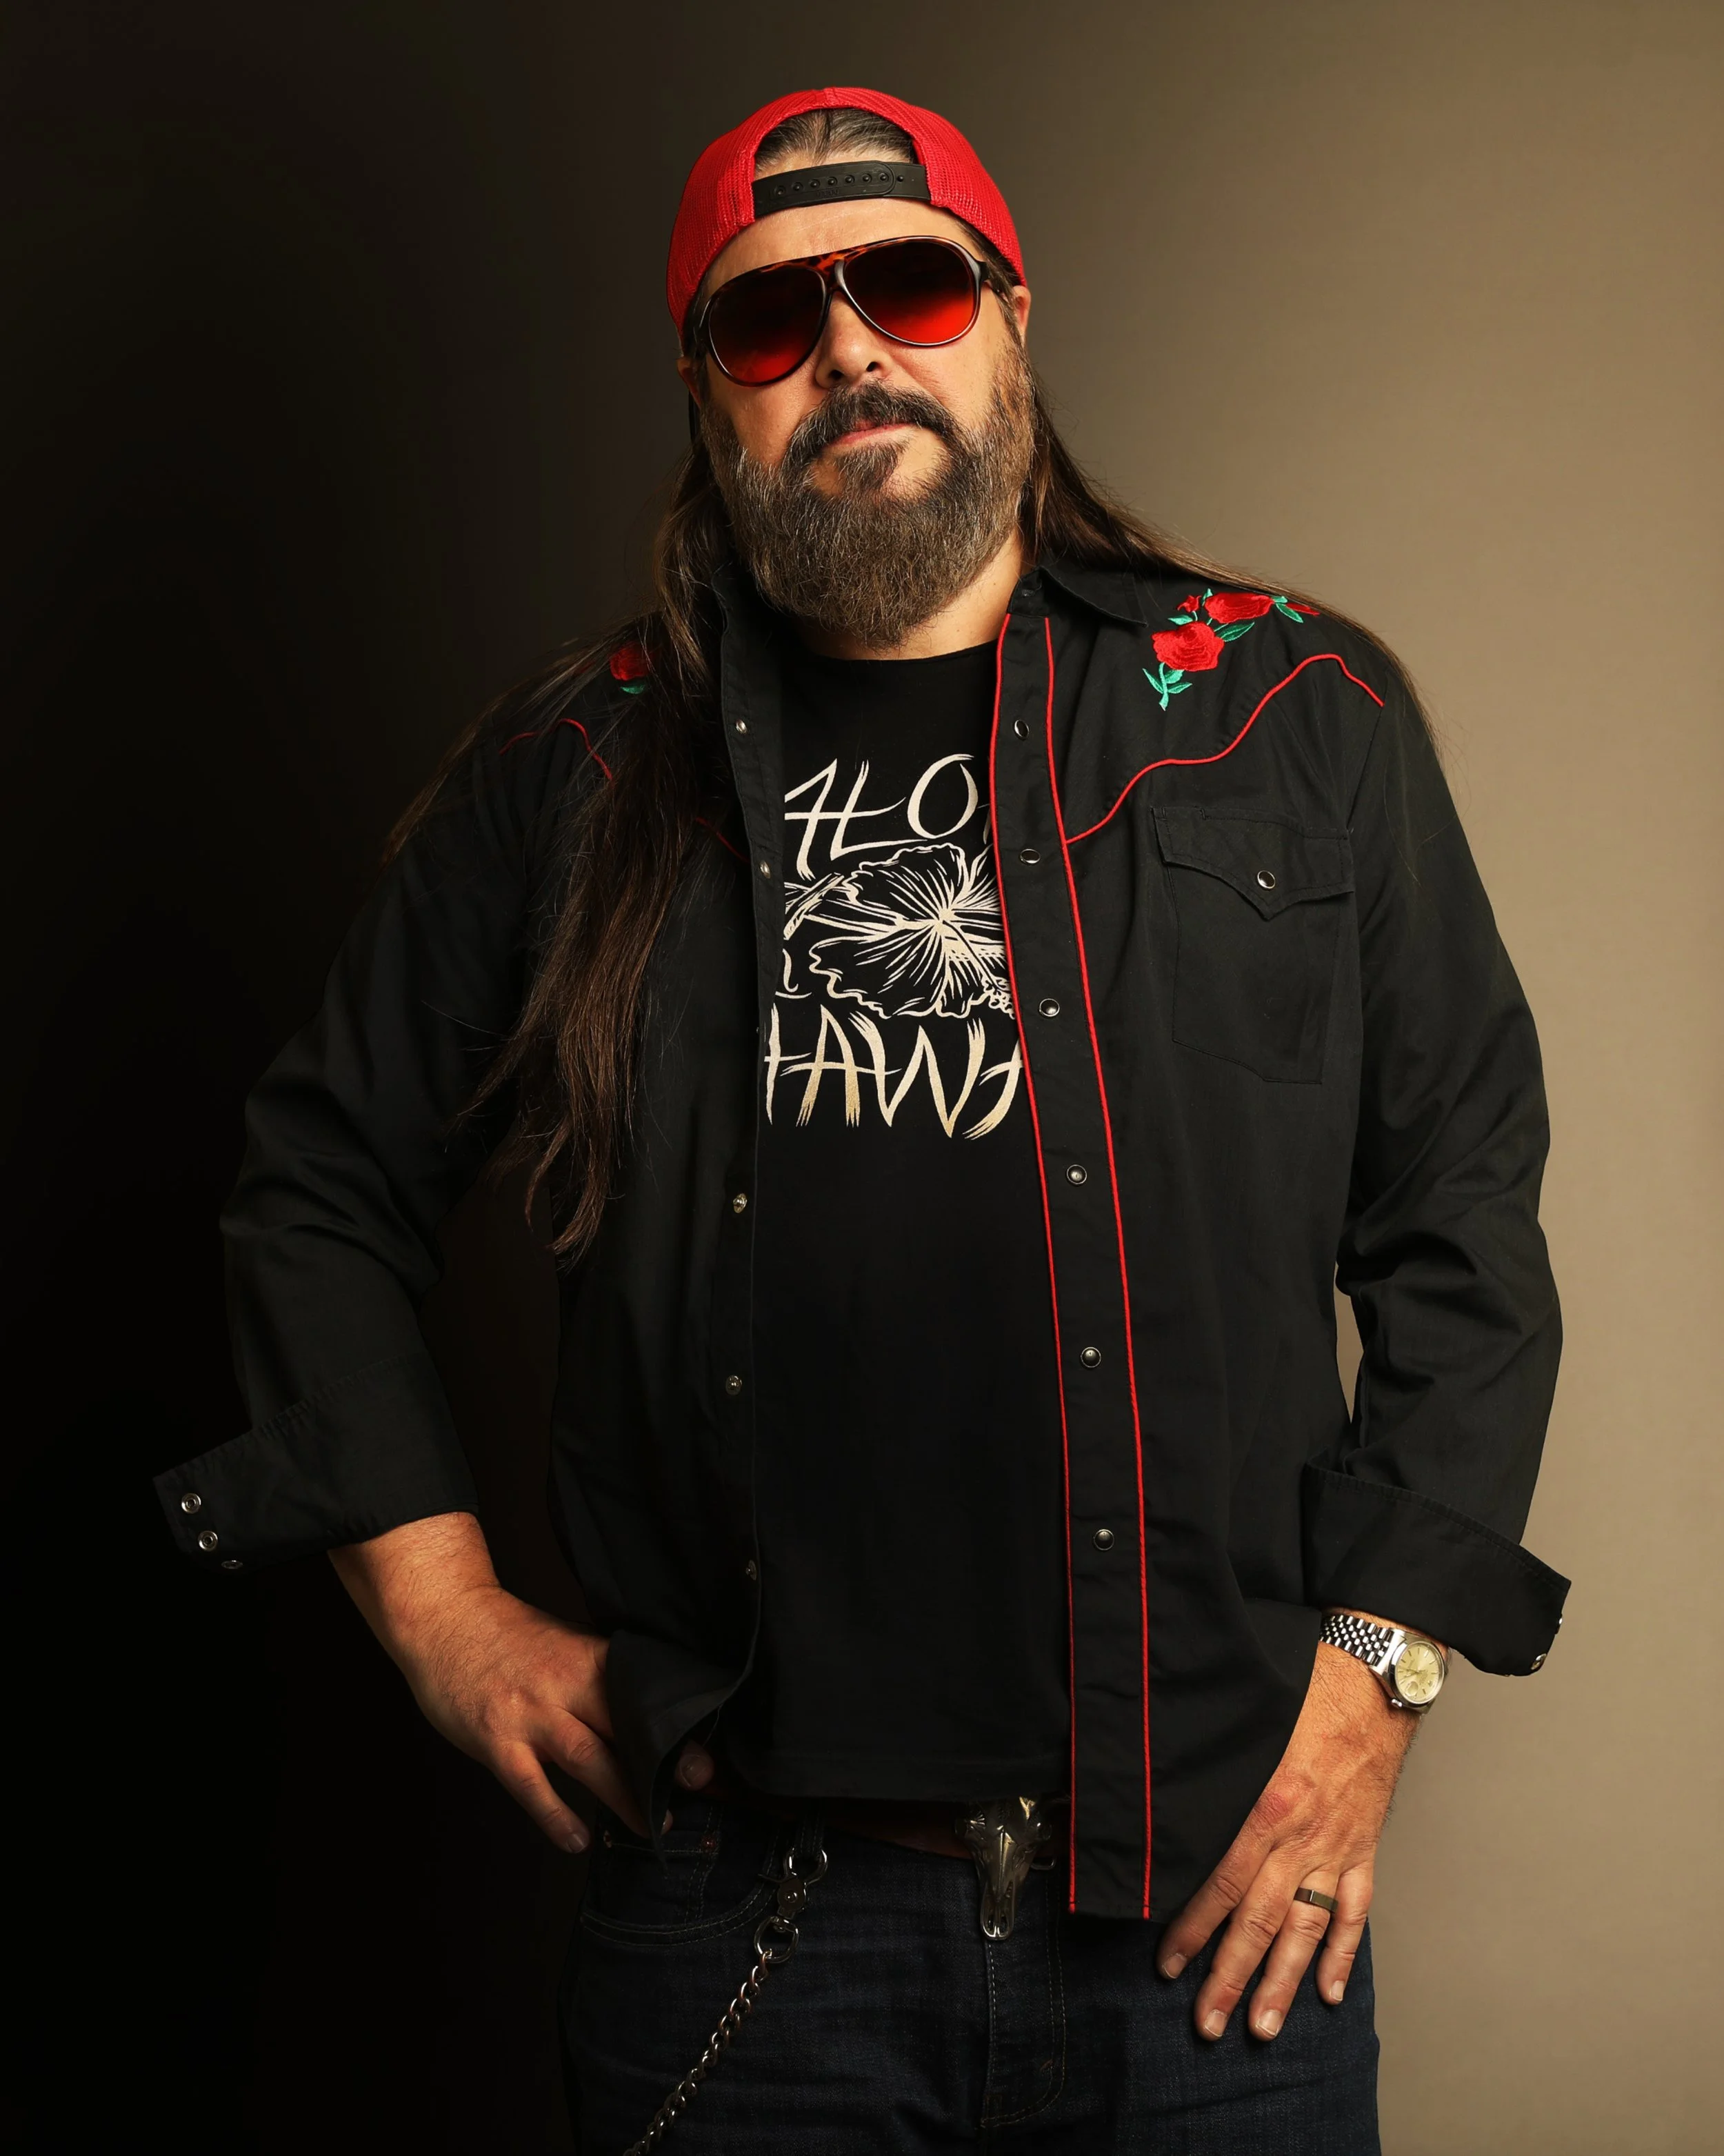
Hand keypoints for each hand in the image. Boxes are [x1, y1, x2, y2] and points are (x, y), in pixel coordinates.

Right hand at [330, 1512, 676, 1852]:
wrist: (445, 1619)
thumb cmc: (509, 1639)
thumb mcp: (563, 1647)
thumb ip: (599, 1681)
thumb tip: (644, 1718)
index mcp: (588, 1658)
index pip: (643, 1692)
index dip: (678, 1723)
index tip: (709, 1753)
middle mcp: (564, 1684)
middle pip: (624, 1724)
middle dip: (664, 1759)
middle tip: (696, 1788)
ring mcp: (529, 1713)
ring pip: (586, 1758)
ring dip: (622, 1795)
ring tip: (650, 1826)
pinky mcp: (495, 1739)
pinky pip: (529, 1785)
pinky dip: (555, 1815)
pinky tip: (577, 1840)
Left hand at [1156, 1631, 1419, 2039]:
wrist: (1373, 1685)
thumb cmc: (1303, 1697)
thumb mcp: (1243, 1733)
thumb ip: (1212, 1777)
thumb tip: (1165, 1808)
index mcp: (1266, 1808)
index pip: (1221, 1884)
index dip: (1192, 1929)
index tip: (1168, 1966)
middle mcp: (1301, 1839)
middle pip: (1260, 1921)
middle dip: (1232, 1977)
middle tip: (1208, 2024)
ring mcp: (1336, 1849)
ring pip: (1306, 1929)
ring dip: (1284, 1982)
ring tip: (1265, 2027)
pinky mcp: (1363, 1848)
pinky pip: (1353, 1910)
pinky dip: (1343, 1953)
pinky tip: (1329, 1991)